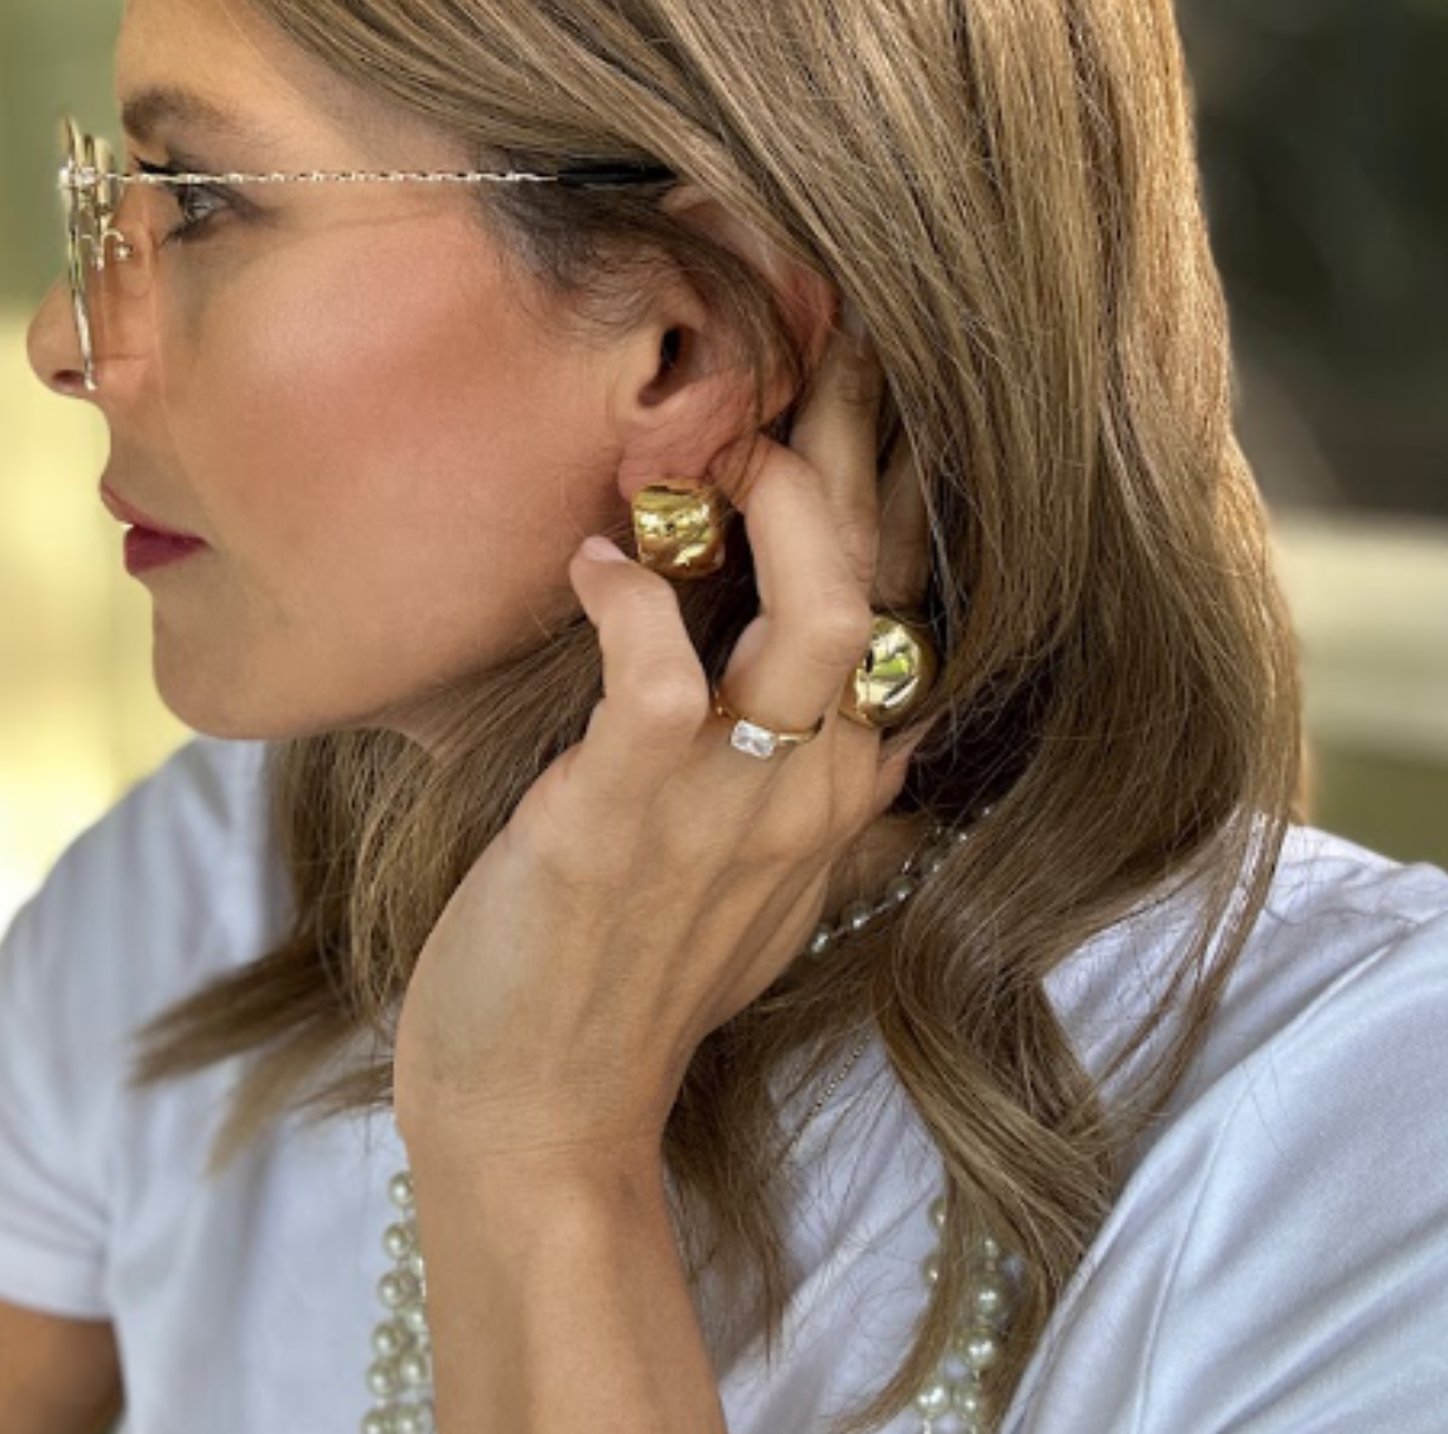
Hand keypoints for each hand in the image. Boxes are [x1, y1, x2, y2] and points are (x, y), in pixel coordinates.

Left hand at [391, 318, 932, 1177]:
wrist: (544, 1115)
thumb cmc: (626, 975)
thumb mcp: (750, 877)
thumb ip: (800, 780)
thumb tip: (816, 693)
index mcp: (839, 783)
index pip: (903, 603)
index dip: (899, 486)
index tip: (872, 380)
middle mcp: (815, 783)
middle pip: (882, 580)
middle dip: (867, 444)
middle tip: (835, 332)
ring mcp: (732, 801)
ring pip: (826, 614)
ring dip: (783, 509)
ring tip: (722, 449)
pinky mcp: (628, 814)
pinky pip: (660, 670)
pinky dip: (629, 597)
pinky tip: (591, 562)